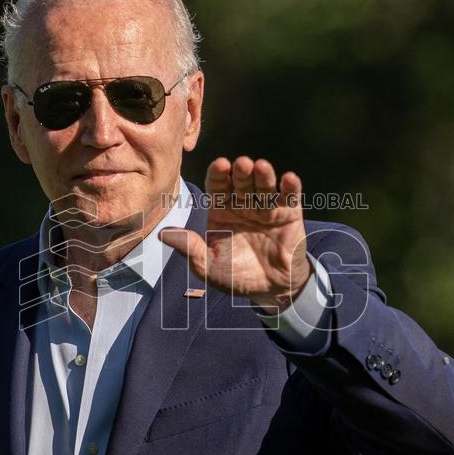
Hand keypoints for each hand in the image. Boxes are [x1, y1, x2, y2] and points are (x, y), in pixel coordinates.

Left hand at [159, 156, 311, 314]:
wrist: (270, 290)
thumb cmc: (236, 276)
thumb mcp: (209, 266)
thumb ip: (190, 249)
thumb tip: (162, 234)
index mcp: (222, 211)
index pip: (218, 187)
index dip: (219, 175)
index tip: (220, 165)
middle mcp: (243, 204)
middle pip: (241, 183)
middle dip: (241, 173)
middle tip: (242, 164)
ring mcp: (267, 207)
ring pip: (264, 186)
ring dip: (264, 175)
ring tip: (261, 167)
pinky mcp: (289, 214)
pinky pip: (290, 198)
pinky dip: (290, 188)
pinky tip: (289, 179)